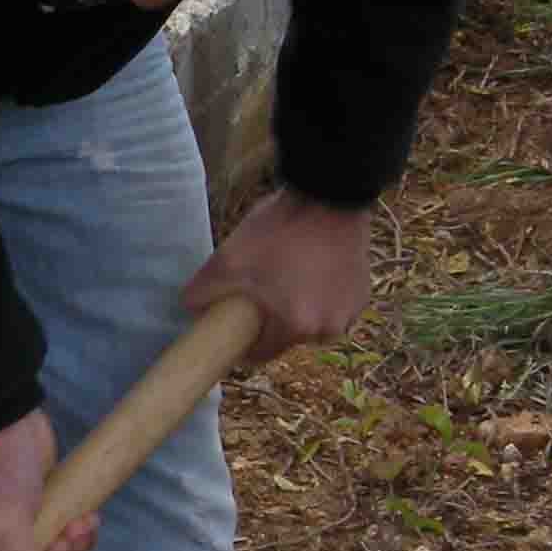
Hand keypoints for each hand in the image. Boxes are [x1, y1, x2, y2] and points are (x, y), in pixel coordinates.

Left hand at [182, 186, 373, 363]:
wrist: (329, 196)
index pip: (260, 354)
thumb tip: (189, 309)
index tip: (237, 323)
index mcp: (295, 327)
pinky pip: (333, 306)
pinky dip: (321, 295)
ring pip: (312, 323)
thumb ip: (201, 291)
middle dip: (273, 321)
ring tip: (289, 275)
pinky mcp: (362, 295)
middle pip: (287, 338)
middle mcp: (327, 329)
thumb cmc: (279, 231)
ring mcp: (350, 312)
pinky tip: (311, 268)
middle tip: (262, 289)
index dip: (244, 340)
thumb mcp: (228, 259)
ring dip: (299, 309)